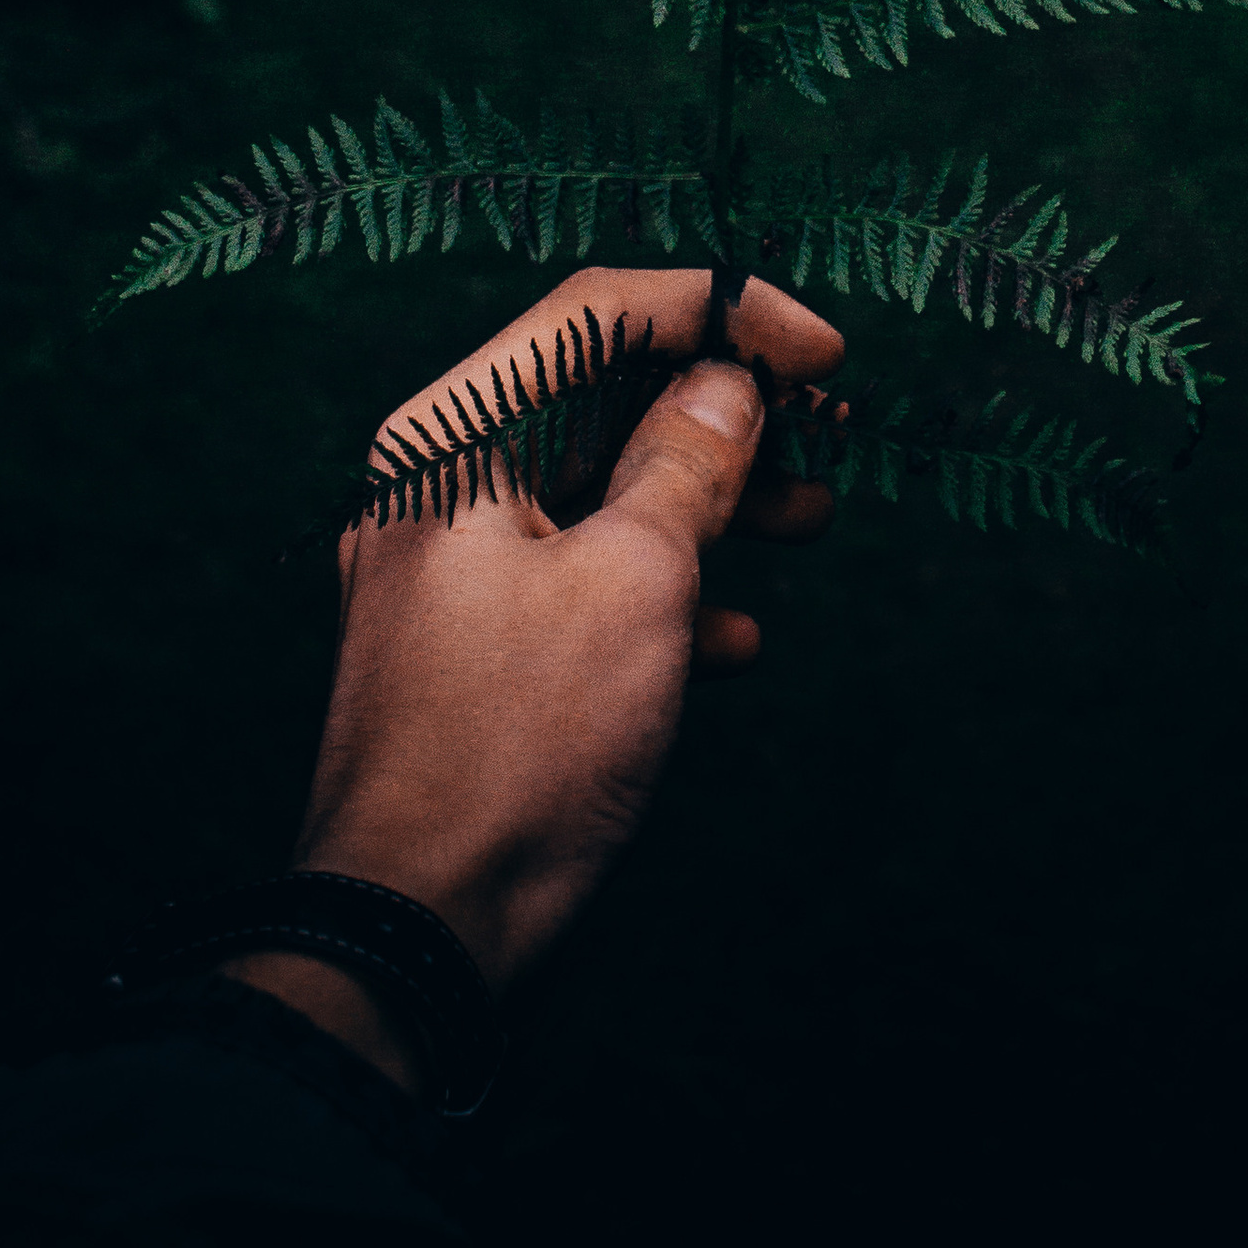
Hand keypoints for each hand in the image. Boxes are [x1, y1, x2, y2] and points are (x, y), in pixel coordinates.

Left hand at [223, 267, 845, 1089]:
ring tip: (812, 522)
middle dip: (724, 414)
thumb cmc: (516, 745)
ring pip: (600, 498)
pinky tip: (738, 640)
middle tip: (831, 432)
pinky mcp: (478, 657)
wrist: (415, 935)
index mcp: (452, 441)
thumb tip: (725, 383)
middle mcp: (441, 490)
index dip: (720, 311)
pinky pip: (581, 586)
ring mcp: (454, 576)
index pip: (594, 315)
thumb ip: (687, 464)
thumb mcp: (633, 582)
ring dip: (712, 505)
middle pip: (600, 402)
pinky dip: (663, 595)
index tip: (820, 351)